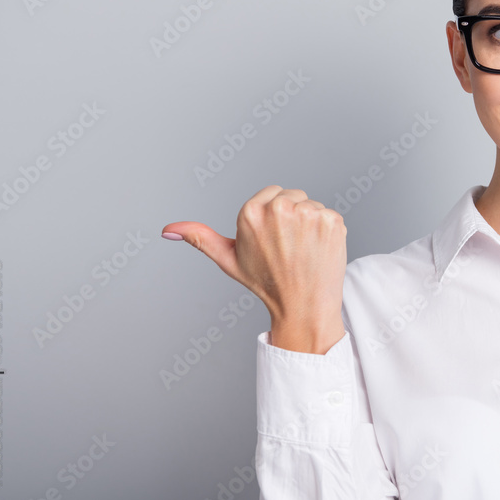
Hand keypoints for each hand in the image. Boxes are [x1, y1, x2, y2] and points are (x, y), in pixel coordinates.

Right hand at [162, 185, 346, 352]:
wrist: (304, 306)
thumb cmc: (266, 283)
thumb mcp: (229, 260)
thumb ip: (201, 238)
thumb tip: (168, 229)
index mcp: (250, 212)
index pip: (271, 193)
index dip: (274, 217)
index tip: (273, 239)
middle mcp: (279, 208)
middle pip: (292, 196)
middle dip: (292, 216)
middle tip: (288, 247)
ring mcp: (308, 213)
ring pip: (311, 205)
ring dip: (310, 224)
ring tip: (302, 250)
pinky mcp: (331, 220)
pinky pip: (330, 214)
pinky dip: (327, 231)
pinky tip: (318, 250)